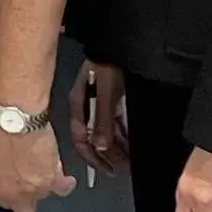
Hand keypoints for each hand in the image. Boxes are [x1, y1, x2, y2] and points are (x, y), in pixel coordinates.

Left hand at [0, 112, 75, 211]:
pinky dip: (65, 184)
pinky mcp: (52, 180)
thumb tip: (5, 170)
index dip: (13, 195)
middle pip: (25, 208)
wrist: (15, 121)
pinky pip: (63, 188)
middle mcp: (14, 193)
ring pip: (45, 196)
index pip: (5, 203)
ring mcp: (34, 189)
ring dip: (46, 185)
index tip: (16, 187)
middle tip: (31, 184)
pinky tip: (66, 180)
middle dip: (28, 199)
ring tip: (45, 170)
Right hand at [71, 61, 129, 177]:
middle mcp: (87, 108)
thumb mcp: (106, 92)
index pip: (80, 139)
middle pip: (94, 139)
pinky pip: (116, 124)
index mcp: (79, 106)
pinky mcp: (113, 100)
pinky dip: (124, 136)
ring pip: (106, 133)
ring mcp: (100, 104)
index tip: (109, 170)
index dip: (92, 158)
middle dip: (108, 157)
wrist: (121, 41)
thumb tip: (100, 147)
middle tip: (125, 170)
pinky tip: (133, 144)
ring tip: (131, 161)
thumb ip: (103, 119)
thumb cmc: (108, 65)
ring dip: (118, 148)